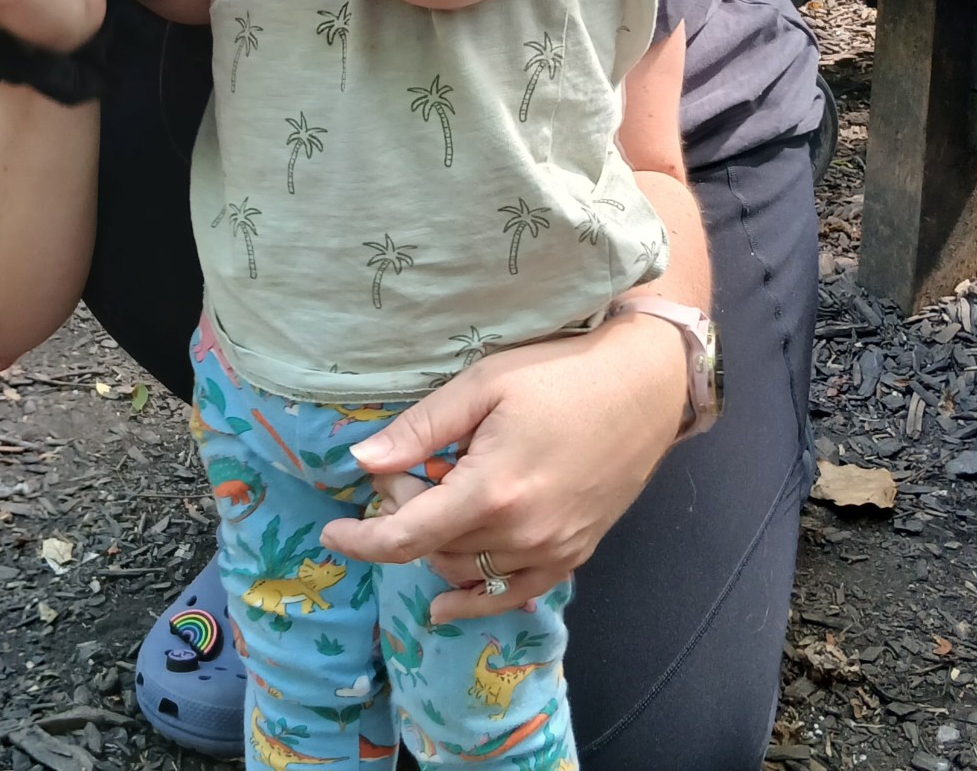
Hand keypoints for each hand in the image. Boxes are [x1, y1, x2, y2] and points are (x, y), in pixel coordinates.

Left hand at [322, 314, 687, 621]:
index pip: (406, 536)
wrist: (644, 386)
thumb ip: (421, 428)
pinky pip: (512, 593)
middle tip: (409, 468)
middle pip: (433, 549)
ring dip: (436, 543)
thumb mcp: (484, 385)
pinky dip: (475, 600)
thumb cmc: (561, 373)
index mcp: (490, 492)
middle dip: (404, 515)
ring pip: (466, 571)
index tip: (332, 533)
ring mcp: (551, 551)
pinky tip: (448, 604)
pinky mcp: (573, 554)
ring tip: (442, 492)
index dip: (362, 540)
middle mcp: (520, 535)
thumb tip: (362, 462)